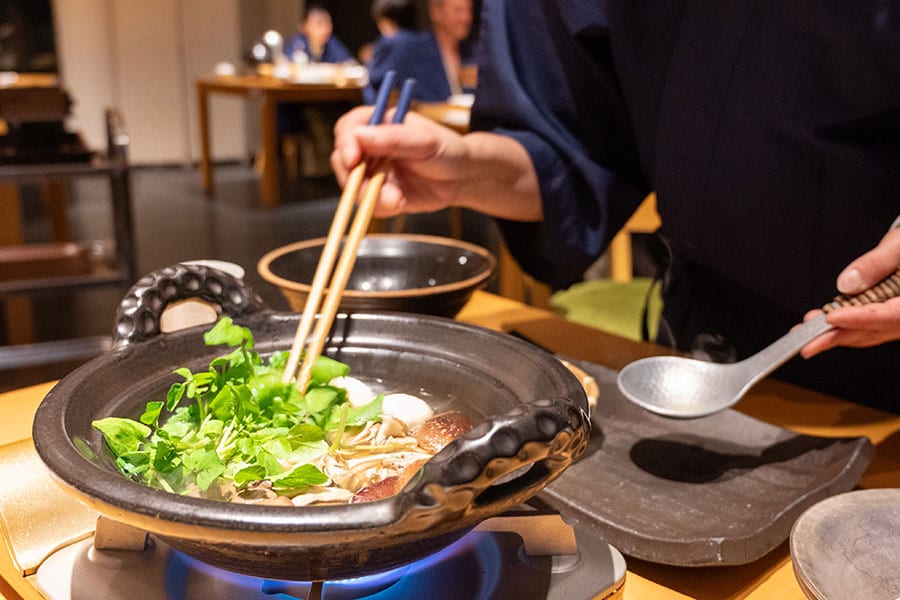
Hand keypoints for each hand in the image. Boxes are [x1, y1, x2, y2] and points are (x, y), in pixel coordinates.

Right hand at [330, 106, 469, 218]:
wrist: (462, 178)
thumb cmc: (447, 150)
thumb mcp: (424, 141)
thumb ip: (393, 138)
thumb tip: (359, 135)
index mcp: (378, 124)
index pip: (348, 128)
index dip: (346, 143)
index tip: (354, 159)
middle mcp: (371, 147)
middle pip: (343, 160)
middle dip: (353, 177)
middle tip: (371, 188)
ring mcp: (373, 172)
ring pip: (353, 186)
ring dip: (370, 196)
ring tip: (397, 199)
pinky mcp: (380, 194)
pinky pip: (368, 204)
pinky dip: (381, 207)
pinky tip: (401, 203)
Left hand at [801, 227, 899, 357]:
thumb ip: (877, 263)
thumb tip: (847, 283)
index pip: (890, 316)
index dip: (860, 319)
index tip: (832, 318)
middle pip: (874, 331)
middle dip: (837, 336)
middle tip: (806, 343)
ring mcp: (899, 319)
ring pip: (868, 333)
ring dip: (835, 335)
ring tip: (804, 332)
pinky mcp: (889, 318)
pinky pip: (868, 327)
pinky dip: (844, 327)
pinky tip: (822, 323)